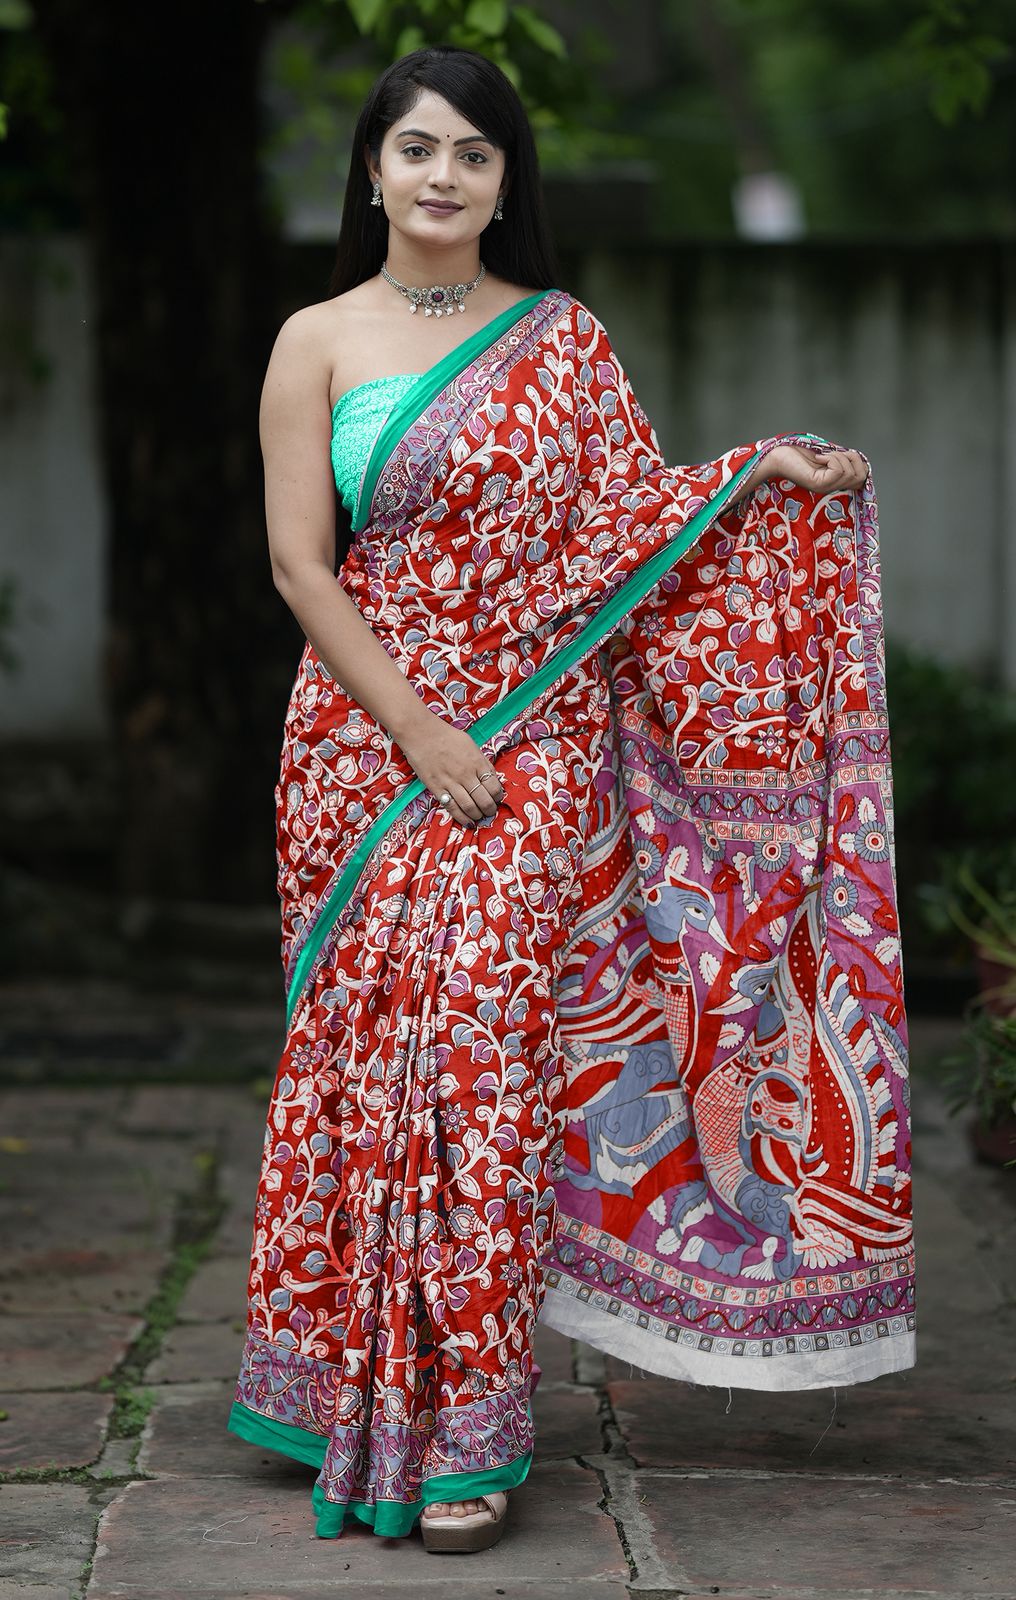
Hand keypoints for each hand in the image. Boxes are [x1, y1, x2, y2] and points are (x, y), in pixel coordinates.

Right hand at [398, 710, 504, 827]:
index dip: (498, 797)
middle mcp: (466, 774)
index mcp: (477, 762)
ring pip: (470, 807)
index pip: (494, 787)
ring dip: (478, 815)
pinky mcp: (437, 789)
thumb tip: (492, 777)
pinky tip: (468, 822)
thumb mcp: (471, 745)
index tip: (496, 798)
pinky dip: (462, 818)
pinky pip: (452, 808)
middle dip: (490, 810)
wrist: (421, 734)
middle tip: (490, 811)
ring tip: (479, 816)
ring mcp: (451, 783)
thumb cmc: (447, 737)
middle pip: (485, 800)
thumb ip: (482, 762)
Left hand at [762, 442, 868, 493]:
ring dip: (839, 457)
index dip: (859, 463)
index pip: (862, 479)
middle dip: (852, 458)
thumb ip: (842, 459)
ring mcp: (825, 488)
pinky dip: (831, 459)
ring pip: (849, 473)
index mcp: (835, 481)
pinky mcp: (817, 484)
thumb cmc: (800, 451)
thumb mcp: (827, 455)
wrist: (779, 453)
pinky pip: (838, 471)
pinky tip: (818, 458)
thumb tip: (859, 458)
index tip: (844, 453)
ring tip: (823, 455)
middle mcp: (831, 488)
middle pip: (861, 477)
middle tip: (834, 453)